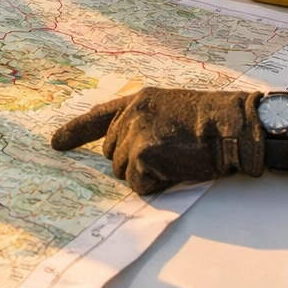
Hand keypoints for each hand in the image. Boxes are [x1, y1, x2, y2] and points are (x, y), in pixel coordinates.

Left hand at [51, 88, 264, 193]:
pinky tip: (177, 170)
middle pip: (113, 154)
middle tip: (168, 157)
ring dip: (148, 175)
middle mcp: (131, 115)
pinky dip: (157, 186)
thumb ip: (147, 122)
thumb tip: (129, 152)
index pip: (99, 116)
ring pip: (124, 172)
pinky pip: (140, 185)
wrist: (232, 125)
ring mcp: (134, 133)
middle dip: (134, 163)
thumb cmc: (214, 121)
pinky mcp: (142, 154)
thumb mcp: (173, 109)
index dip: (76, 131)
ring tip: (177, 160)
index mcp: (139, 101)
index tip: (56, 143)